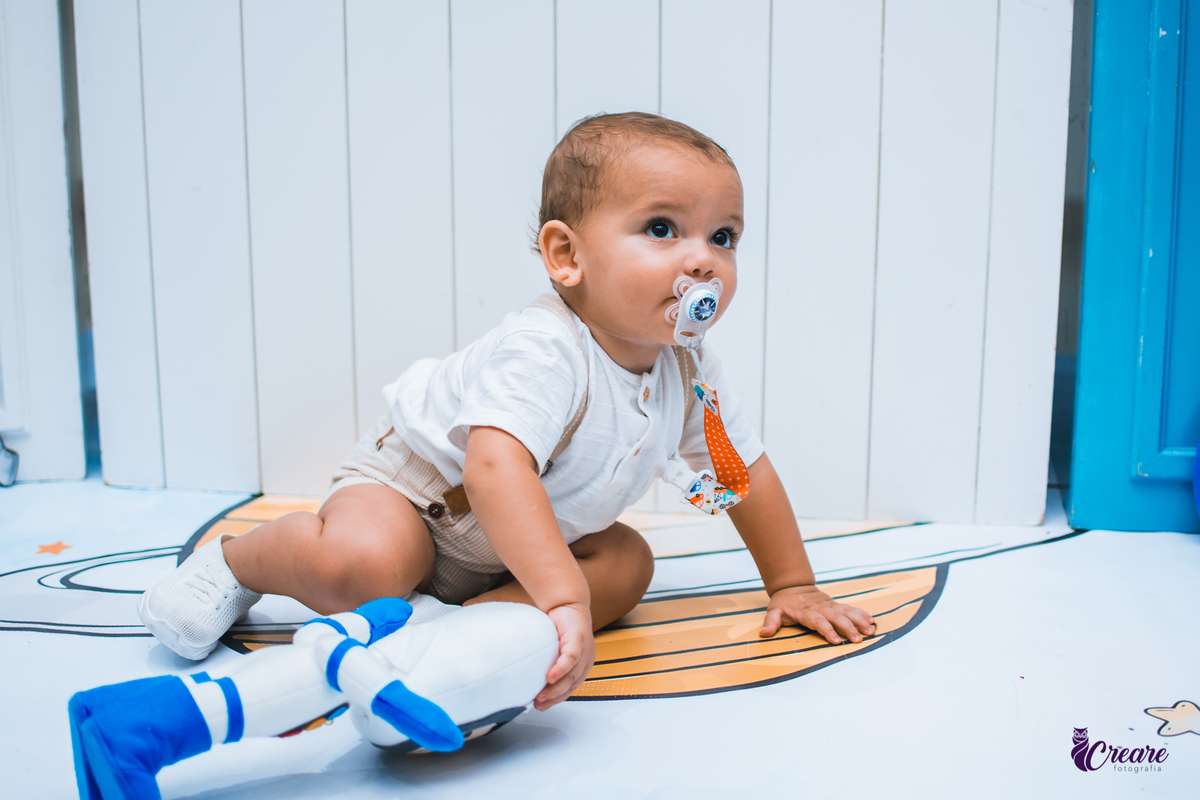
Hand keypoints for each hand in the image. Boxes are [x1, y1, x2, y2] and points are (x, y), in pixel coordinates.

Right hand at [535, 603, 594, 709]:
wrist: (568, 603)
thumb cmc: (560, 627)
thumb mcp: (555, 649)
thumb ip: (549, 663)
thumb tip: (529, 679)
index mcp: (582, 665)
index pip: (570, 688)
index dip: (556, 699)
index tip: (541, 706)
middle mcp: (587, 660)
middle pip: (571, 685)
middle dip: (554, 698)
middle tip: (538, 704)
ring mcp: (585, 651)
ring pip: (572, 676)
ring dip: (555, 688)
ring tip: (540, 696)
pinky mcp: (579, 640)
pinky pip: (570, 659)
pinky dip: (560, 670)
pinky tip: (549, 678)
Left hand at [759, 584, 874, 643]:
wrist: (793, 586)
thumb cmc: (784, 603)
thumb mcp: (774, 611)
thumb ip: (771, 622)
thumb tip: (764, 633)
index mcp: (807, 612)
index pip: (819, 622)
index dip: (827, 631)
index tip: (836, 641)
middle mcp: (822, 608)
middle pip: (837, 618)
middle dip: (848, 628)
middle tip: (858, 639)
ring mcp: (830, 606)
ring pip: (847, 612)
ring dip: (859, 621)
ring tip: (871, 630)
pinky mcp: (836, 605)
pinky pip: (850, 609)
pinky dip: (861, 614)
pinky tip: (872, 620)